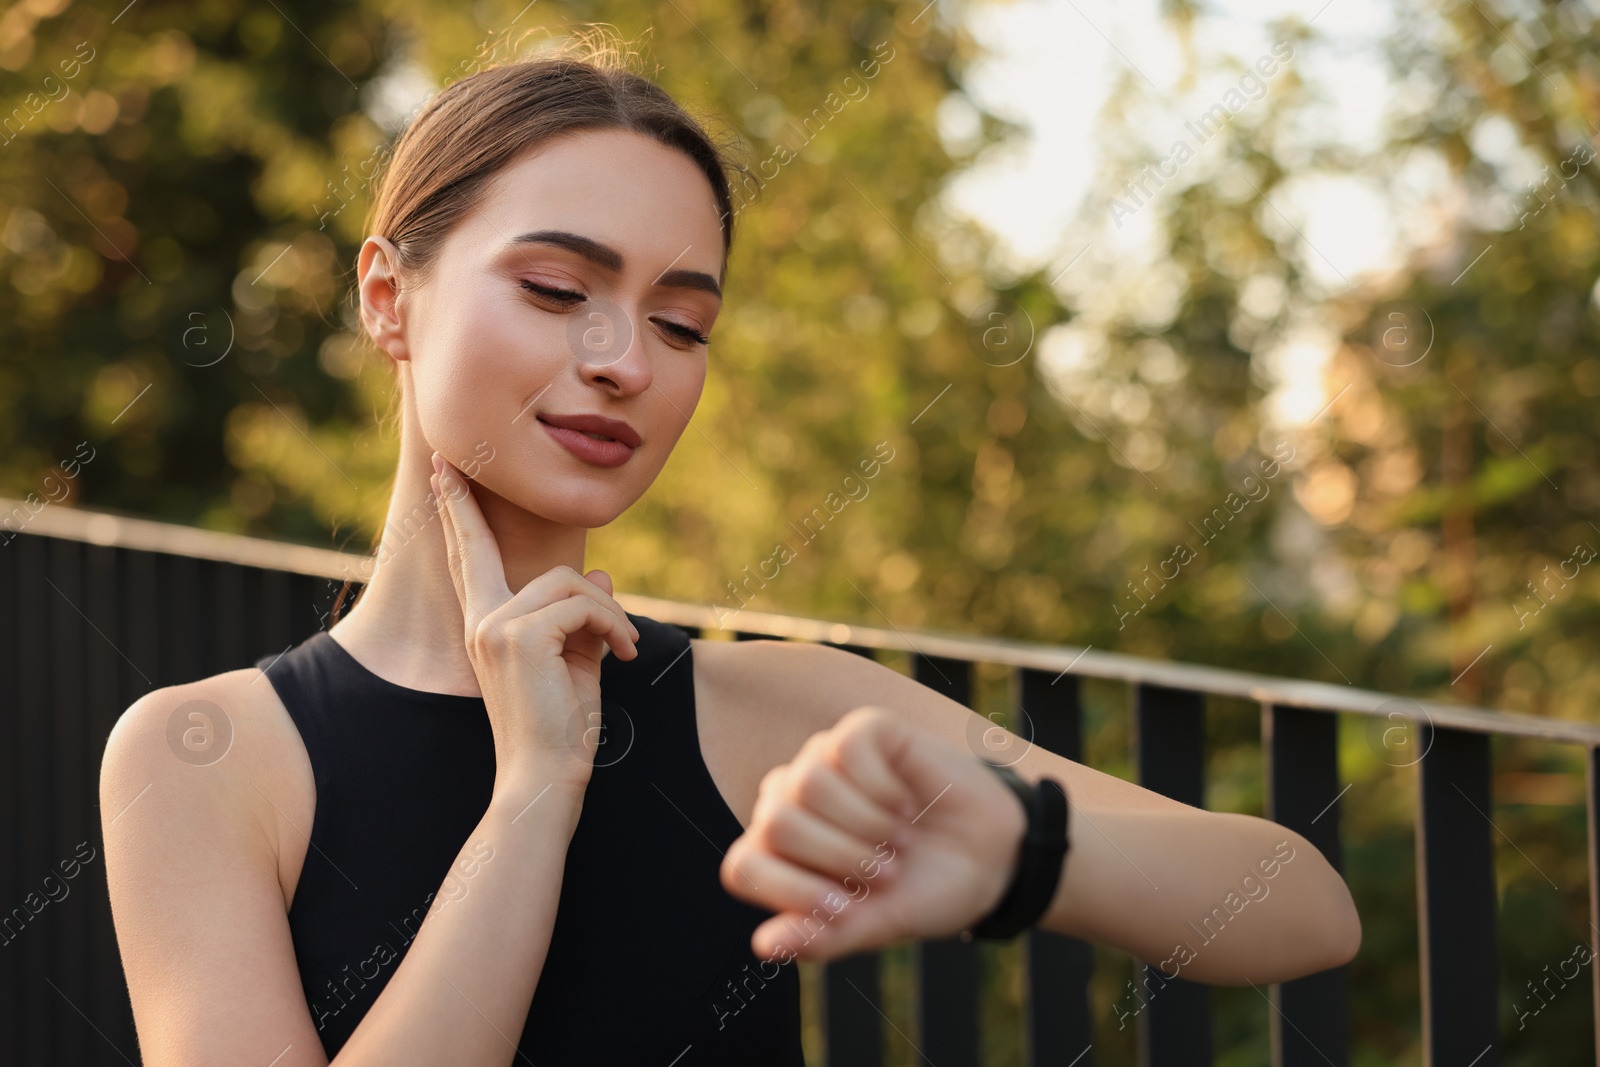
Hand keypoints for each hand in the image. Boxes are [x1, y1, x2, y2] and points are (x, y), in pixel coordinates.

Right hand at [431, 451, 639, 789]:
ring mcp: (495, 627)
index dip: (458, 514)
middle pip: (496, 550)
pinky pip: (583, 603)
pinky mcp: (521, 636)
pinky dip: (614, 625)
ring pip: (568, 582)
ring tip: (626, 648)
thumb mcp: (576, 663)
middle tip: (451, 469)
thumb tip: (602, 576)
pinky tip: (625, 656)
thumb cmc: (561, 729)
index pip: (469, 560)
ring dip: (608, 612)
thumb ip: (584, 618)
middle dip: (467, 505)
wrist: (546, 779)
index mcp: (485, 626)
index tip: (443, 470)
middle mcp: (481, 621)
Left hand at [721, 707, 1028, 961]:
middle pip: (778, 823)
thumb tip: (763, 946)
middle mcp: (791, 801)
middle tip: (886, 870)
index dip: (792, 892)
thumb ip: (820, 937)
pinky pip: (848, 748)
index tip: (848, 908)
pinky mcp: (863, 730)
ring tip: (898, 838)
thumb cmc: (923, 891)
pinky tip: (904, 802)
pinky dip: (883, 787)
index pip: (743, 867)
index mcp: (779, 854)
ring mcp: (824, 760)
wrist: (993, 859)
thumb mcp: (875, 926)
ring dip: (866, 823)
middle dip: (841, 858)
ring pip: (810, 783)